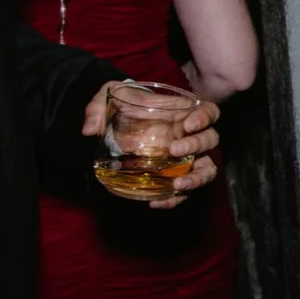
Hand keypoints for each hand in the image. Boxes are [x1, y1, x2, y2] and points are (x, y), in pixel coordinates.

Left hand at [80, 87, 221, 210]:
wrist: (118, 127)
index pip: (209, 112)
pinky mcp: (176, 178)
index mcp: (183, 113)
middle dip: (196, 145)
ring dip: (197, 178)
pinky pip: (184, 192)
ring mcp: (186, 159)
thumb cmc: (123, 108)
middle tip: (174, 150)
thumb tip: (89, 129)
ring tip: (178, 185)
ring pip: (207, 169)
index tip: (189, 124)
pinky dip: (174, 200)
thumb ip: (98, 107)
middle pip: (210, 140)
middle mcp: (190, 136)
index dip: (205, 118)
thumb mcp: (109, 97)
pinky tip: (156, 202)